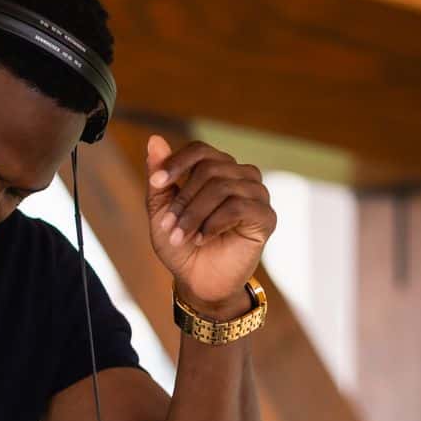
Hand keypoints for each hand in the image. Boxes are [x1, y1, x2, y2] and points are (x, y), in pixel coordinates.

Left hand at [146, 135, 276, 315]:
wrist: (198, 281)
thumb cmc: (182, 244)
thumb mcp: (162, 209)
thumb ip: (160, 176)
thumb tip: (154, 139)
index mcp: (219, 169)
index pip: (200, 151)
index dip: (177, 163)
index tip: (157, 182)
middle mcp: (241, 176)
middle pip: (209, 169)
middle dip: (184, 199)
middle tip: (169, 225)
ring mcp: (257, 195)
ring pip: (222, 187)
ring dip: (195, 214)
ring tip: (182, 236)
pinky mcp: (266, 217)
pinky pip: (239, 206)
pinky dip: (214, 223)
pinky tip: (203, 238)